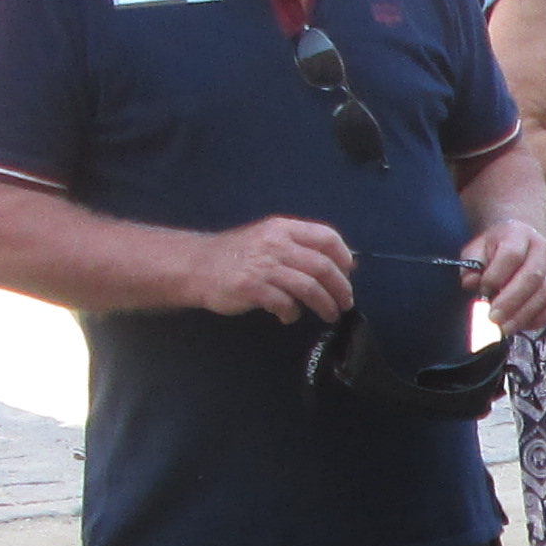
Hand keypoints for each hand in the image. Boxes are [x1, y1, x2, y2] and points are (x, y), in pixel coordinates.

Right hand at [193, 215, 355, 321]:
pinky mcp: (252, 287)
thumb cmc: (237, 255)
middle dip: (341, 288)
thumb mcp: (268, 239)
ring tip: (329, 315)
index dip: (344, 256)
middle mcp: (276, 243)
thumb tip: (340, 263)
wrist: (195, 265)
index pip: (326, 237)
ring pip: (309, 287)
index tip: (349, 273)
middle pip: (323, 266)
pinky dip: (292, 313)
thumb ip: (298, 247)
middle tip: (346, 303)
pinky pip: (285, 304)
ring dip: (325, 305)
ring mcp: (264, 265)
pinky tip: (288, 317)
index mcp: (283, 228)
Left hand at [467, 212, 545, 333]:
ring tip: (504, 327)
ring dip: (524, 314)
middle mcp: (542, 248)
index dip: (496, 276)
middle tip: (493, 319)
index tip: (482, 291)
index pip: (512, 255)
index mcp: (518, 234)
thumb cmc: (495, 249)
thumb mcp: (476, 250)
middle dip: (511, 301)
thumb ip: (471, 266)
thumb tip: (471, 284)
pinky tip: (522, 326)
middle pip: (532, 277)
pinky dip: (541, 319)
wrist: (520, 242)